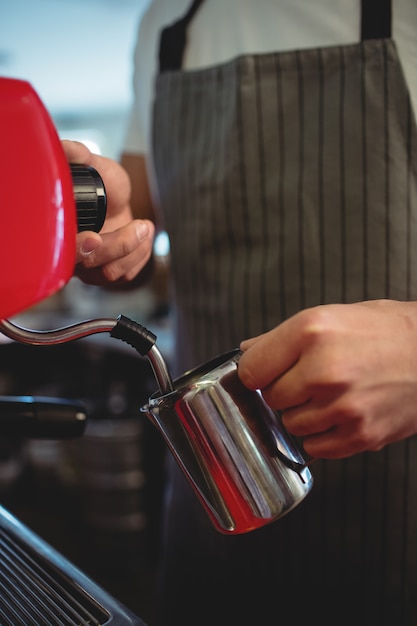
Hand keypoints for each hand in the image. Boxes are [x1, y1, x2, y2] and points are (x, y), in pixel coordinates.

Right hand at [62, 140, 154, 285]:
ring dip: (134, 250)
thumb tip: (68, 148)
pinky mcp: (106, 273)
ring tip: (146, 226)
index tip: (95, 237)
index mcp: (56, 228)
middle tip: (140, 226)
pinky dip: (140, 256)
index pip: (60, 249)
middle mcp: (67, 252)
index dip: (78, 247)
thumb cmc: (100, 182)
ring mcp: (86, 266)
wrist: (115, 197)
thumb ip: (78, 155)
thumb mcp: (92, 164)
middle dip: (117, 247)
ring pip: (108, 273)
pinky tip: (143, 236)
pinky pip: (125, 276)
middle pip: (89, 264)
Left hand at [238, 299, 416, 458]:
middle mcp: (323, 369)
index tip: (267, 372)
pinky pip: (315, 446)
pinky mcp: (360, 434)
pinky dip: (322, 434)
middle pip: (271, 398)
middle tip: (310, 378)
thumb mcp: (331, 316)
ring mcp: (342, 406)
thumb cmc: (386, 331)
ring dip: (304, 413)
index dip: (257, 372)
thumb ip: (282, 337)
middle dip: (285, 390)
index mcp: (310, 332)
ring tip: (331, 394)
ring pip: (291, 424)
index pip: (250, 370)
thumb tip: (247, 353)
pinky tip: (340, 412)